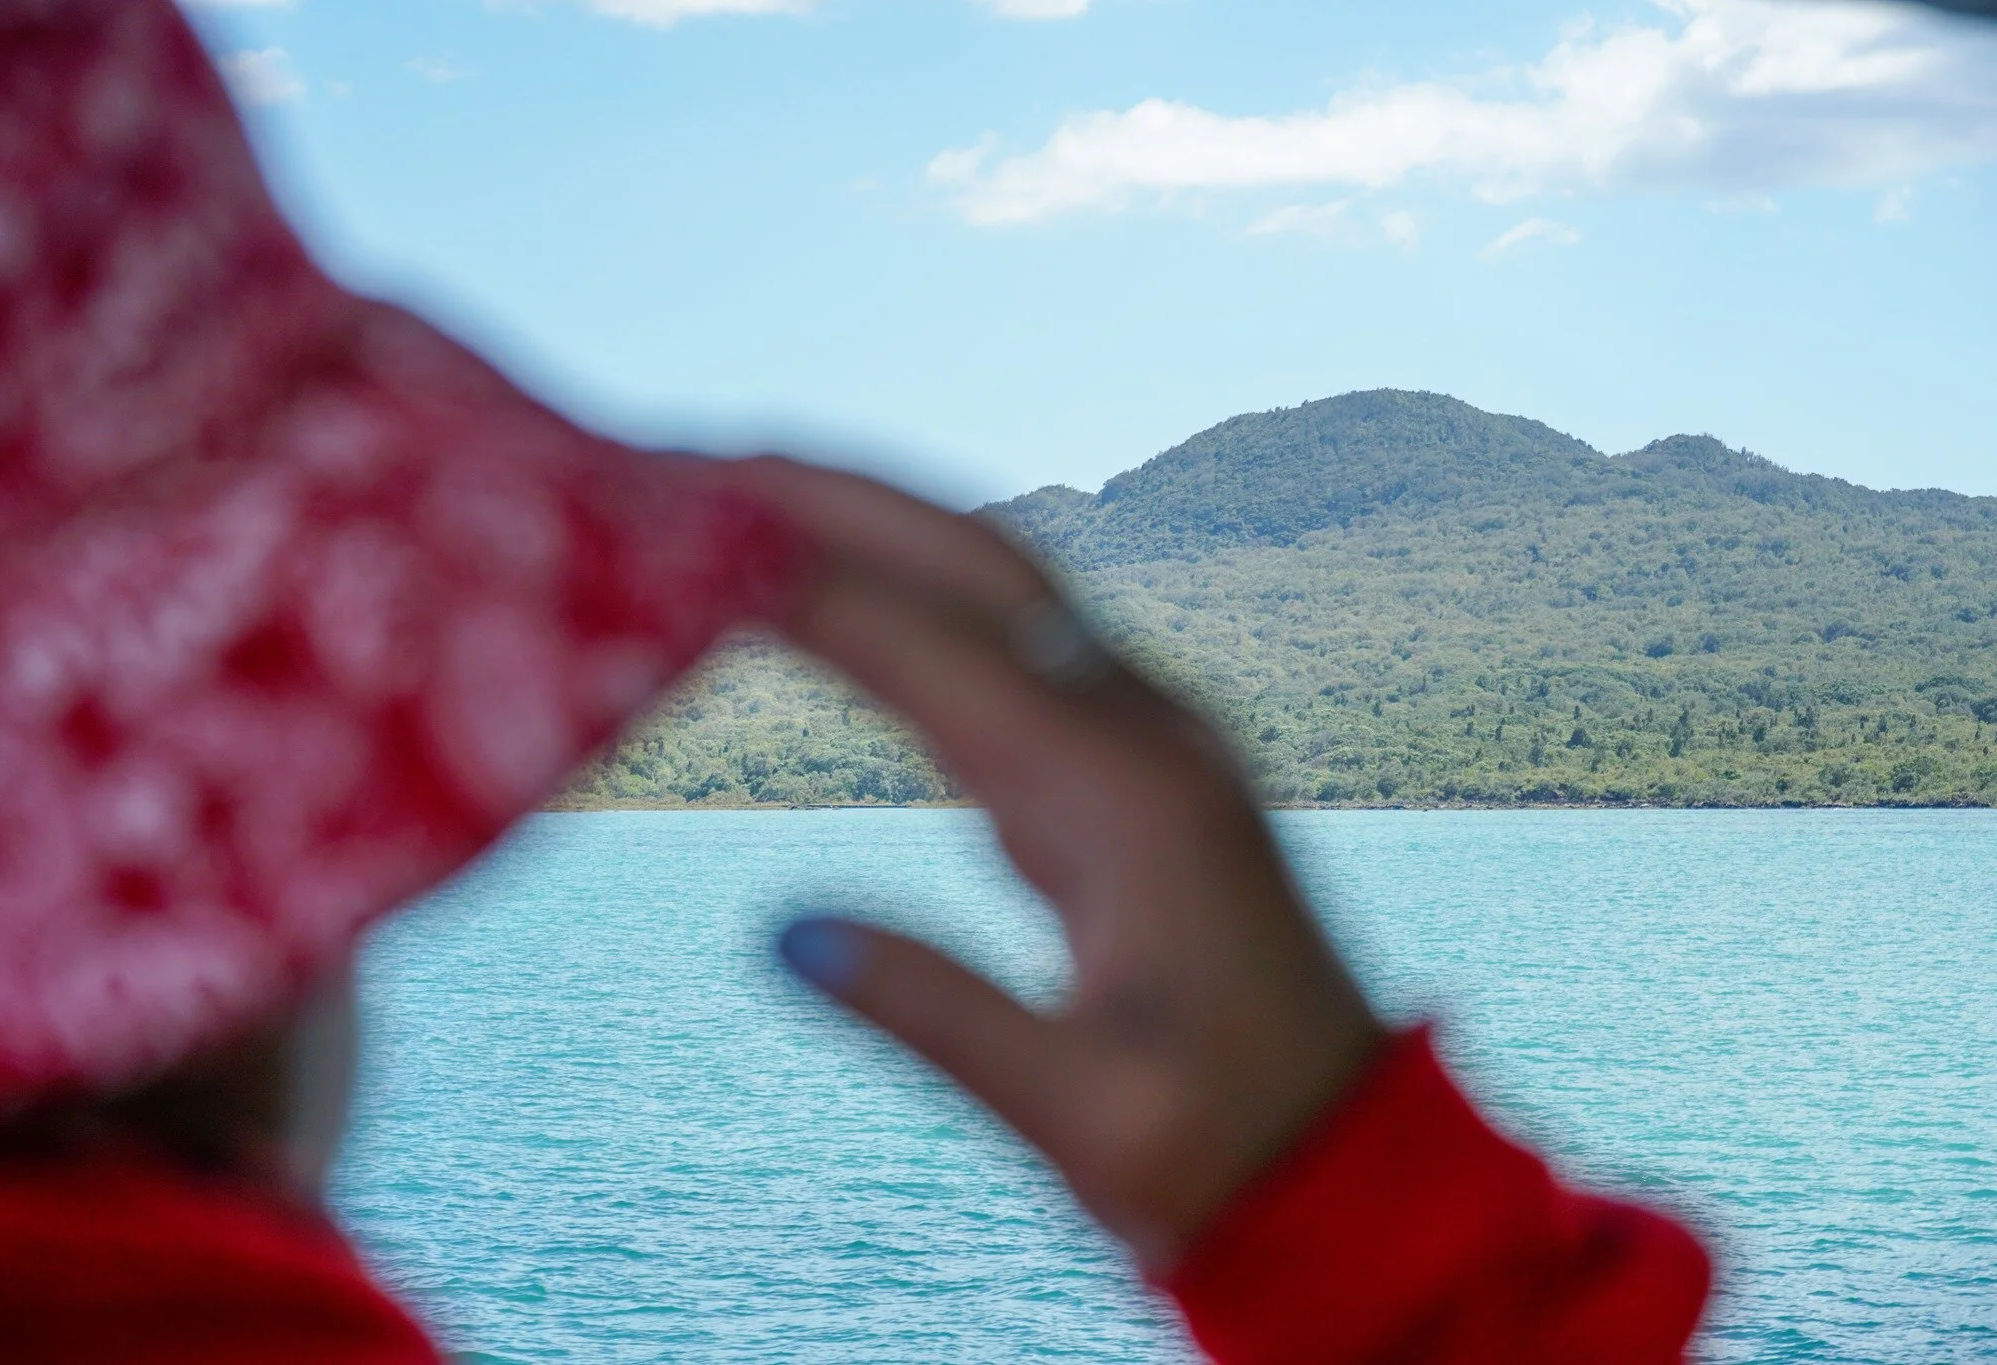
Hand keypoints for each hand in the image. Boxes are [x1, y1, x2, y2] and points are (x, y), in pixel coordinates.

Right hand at [728, 457, 1386, 1274]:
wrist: (1344, 1152)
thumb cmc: (1221, 1147)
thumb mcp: (1081, 1117)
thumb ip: (937, 1019)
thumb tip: (783, 933)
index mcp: (1128, 795)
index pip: (932, 648)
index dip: (794, 585)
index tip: (668, 528)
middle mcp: (1145, 729)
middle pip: (974, 558)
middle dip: (831, 494)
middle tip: (688, 452)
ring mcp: (1146, 735)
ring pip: (995, 583)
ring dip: (871, 527)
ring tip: (736, 495)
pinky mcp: (1131, 762)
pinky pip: (1011, 640)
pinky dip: (909, 599)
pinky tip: (838, 602)